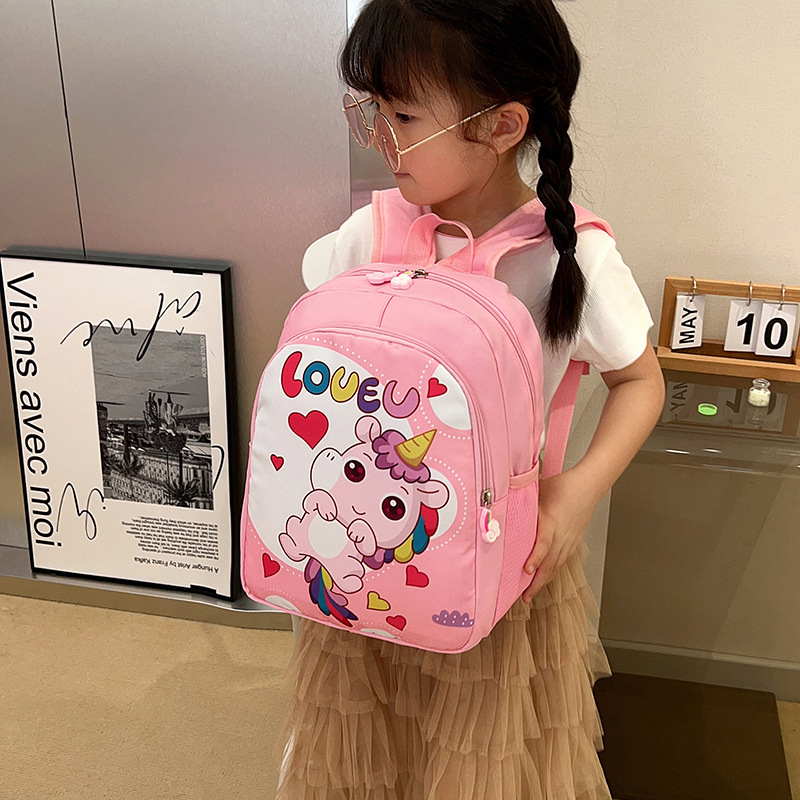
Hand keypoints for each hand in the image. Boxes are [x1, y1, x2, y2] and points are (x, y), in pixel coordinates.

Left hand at [521, 468, 599, 603]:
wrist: (587, 487)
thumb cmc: (561, 487)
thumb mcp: (538, 491)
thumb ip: (523, 504)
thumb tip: (501, 511)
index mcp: (551, 520)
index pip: (543, 543)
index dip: (535, 558)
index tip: (526, 570)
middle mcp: (561, 534)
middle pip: (550, 562)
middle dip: (537, 581)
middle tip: (524, 596)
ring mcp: (569, 540)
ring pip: (556, 565)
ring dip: (543, 581)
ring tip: (529, 595)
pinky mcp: (573, 543)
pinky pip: (562, 561)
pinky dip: (552, 573)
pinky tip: (543, 580)